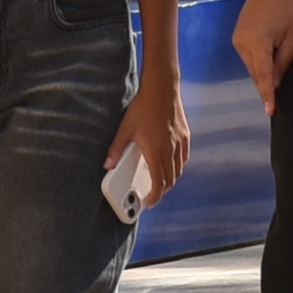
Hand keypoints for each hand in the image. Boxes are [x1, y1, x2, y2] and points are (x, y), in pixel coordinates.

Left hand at [112, 80, 190, 201]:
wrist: (162, 89)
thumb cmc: (143, 108)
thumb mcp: (125, 129)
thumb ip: (116, 149)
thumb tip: (107, 165)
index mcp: (156, 151)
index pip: (158, 182)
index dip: (155, 196)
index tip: (150, 203)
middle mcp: (171, 150)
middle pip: (170, 179)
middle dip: (162, 191)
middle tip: (154, 195)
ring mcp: (180, 142)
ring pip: (179, 169)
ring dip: (171, 179)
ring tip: (162, 182)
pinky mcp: (185, 135)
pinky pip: (183, 157)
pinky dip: (178, 165)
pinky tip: (172, 164)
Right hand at [233, 0, 292, 98]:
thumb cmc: (287, 9)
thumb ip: (283, 62)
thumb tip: (276, 83)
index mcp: (258, 43)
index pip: (263, 76)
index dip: (267, 95)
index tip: (270, 111)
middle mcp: (242, 44)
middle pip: (255, 73)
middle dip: (265, 85)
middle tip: (278, 101)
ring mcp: (237, 40)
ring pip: (251, 66)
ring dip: (262, 73)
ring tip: (276, 77)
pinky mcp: (237, 37)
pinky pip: (248, 57)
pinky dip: (257, 63)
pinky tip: (268, 63)